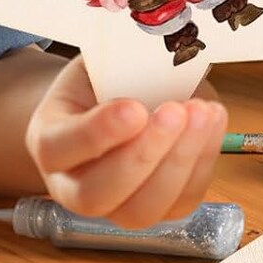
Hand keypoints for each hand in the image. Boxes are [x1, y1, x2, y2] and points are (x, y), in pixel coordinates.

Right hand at [26, 56, 225, 228]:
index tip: (134, 108)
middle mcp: (73, 186)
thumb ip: (122, 63)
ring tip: (203, 114)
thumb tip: (161, 53)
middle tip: (174, 112)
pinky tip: (213, 119)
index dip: (97, 133)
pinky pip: (182, 200)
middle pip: (96, 195)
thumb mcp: (104, 59)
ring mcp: (116, 205)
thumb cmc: (109, 76)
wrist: (120, 96)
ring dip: (180, 161)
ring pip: (142, 209)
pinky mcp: (160, 207)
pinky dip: (203, 160)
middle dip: (142, 155)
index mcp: (49, 141)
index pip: (58, 149)